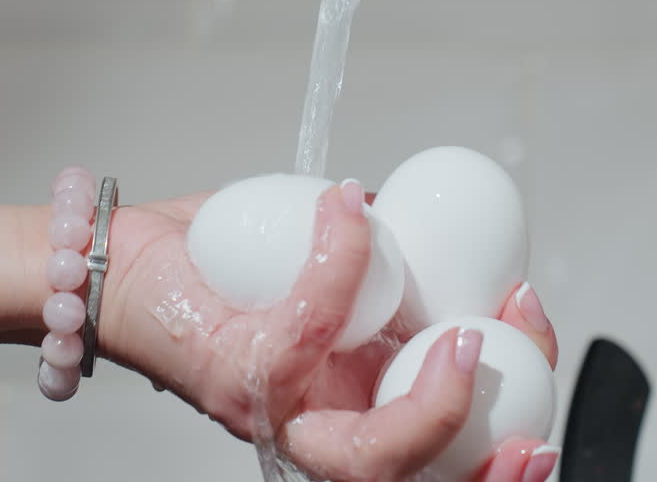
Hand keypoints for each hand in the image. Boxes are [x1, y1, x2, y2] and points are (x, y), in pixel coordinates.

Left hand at [99, 183, 559, 481]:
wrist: (116, 266)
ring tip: (465, 332)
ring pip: (366, 458)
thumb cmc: (213, 269)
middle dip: (490, 444)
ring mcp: (277, 413)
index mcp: (352, 405)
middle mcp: (318, 426)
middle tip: (515, 353)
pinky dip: (342, 258)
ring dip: (434, 401)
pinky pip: (308, 326)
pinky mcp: (235, 375)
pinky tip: (349, 203)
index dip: (505, 451)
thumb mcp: (319, 269)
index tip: (540, 377)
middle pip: (415, 480)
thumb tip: (416, 221)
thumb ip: (373, 262)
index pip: (442, 458)